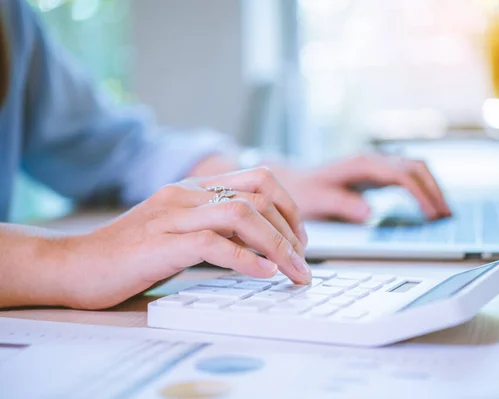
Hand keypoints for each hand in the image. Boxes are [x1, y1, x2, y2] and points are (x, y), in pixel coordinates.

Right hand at [59, 167, 309, 309]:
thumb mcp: (179, 231)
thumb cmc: (128, 254)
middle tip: (303, 259)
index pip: (258, 179)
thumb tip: (260, 242)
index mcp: (193, 188)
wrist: (74, 265)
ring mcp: (173, 216)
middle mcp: (186, 195)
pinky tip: (264, 274)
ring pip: (242, 215)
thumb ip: (215, 228)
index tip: (299, 237)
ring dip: (277, 244)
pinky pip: (214, 244)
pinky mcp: (161, 244)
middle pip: (258, 195)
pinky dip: (247, 260)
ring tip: (293, 269)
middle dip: (291, 228)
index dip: (288, 207)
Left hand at [270, 154, 450, 222]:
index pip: (402, 176)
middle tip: (448, 216)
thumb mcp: (317, 199)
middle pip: (416, 167)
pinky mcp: (376, 174)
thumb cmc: (303, 190)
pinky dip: (423, 188)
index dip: (422, 194)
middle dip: (435, 190)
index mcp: (362, 165)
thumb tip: (369, 212)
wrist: (292, 180)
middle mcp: (373, 160)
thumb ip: (341, 204)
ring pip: (416, 168)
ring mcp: (376, 165)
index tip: (433, 215)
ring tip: (445, 213)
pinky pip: (408, 176)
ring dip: (433, 187)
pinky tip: (428, 206)